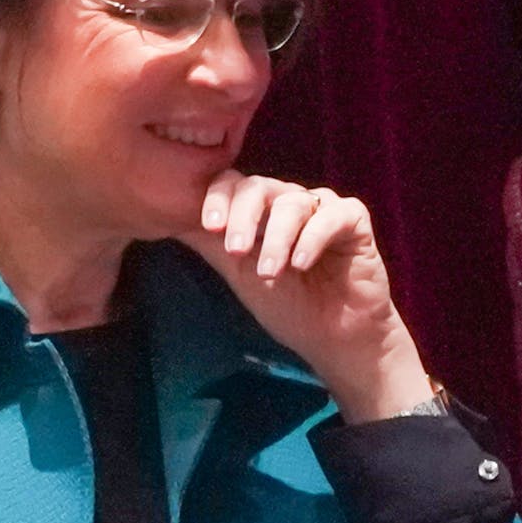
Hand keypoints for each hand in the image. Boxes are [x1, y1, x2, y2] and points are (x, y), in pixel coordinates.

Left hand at [177, 170, 433, 422]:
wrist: (335, 338)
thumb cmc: (288, 307)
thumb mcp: (239, 275)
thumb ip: (211, 245)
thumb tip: (167, 218)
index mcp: (262, 211)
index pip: (234, 184)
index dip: (219, 198)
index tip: (209, 226)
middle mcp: (291, 202)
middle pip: (261, 186)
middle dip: (244, 215)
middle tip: (236, 249)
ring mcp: (323, 208)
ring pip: (294, 203)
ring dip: (277, 238)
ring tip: (270, 272)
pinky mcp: (354, 219)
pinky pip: (332, 215)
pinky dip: (313, 237)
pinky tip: (301, 262)